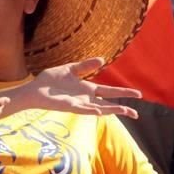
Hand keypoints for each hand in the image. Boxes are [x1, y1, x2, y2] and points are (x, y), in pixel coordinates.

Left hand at [15, 58, 141, 117]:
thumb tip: (102, 60)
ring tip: (125, 111)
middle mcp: (85, 98)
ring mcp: (78, 103)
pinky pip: (82, 109)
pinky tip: (100, 110)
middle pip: (108, 104)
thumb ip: (85, 66)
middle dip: (122, 107)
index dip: (123, 93)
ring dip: (111, 110)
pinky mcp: (69, 106)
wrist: (35, 89)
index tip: (138, 94)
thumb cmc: (50, 81)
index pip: (109, 92)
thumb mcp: (70, 69)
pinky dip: (91, 110)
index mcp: (87, 89)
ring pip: (99, 108)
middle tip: (136, 113)